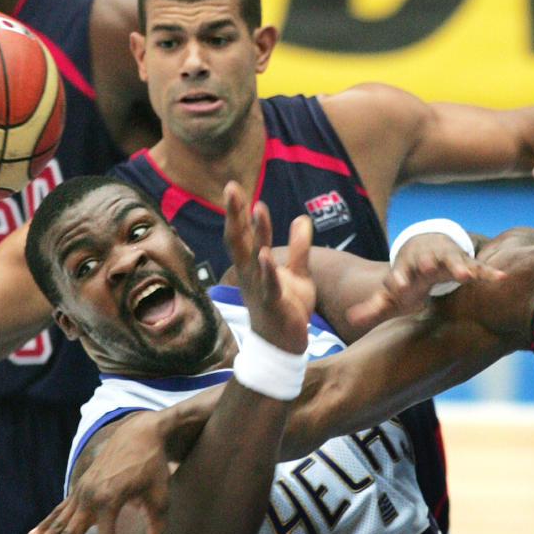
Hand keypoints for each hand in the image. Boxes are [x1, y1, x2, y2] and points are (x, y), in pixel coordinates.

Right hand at [19, 409, 182, 533]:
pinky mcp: (80, 487)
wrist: (139, 431)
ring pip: (59, 523)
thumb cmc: (153, 466)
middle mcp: (91, 496)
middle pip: (70, 533)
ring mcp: (82, 491)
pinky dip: (47, 523)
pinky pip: (60, 509)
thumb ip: (160, 533)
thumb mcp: (159, 498)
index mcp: (110, 500)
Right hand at [222, 181, 314, 353]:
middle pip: (239, 240)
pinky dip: (268, 270)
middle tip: (231, 188)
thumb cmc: (287, 308)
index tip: (233, 187)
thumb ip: (299, 248)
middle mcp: (251, 274)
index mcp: (253, 265)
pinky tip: (266, 254)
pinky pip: (269, 285)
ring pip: (255, 257)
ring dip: (257, 233)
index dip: (239, 211)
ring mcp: (259, 288)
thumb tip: (302, 218)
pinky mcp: (273, 304)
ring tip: (257, 208)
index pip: (244, 233)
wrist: (284, 346)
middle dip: (235, 214)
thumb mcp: (298, 274)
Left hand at [347, 231, 503, 327]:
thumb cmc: (408, 278)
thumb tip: (351, 321)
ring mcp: (446, 260)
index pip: (399, 273)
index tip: (398, 286)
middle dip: (428, 264)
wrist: (426, 249)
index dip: (399, 279)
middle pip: (426, 261)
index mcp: (405, 268)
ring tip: (466, 275)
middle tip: (429, 268)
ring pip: (453, 261)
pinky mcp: (465, 262)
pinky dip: (489, 272)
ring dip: (459, 266)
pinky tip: (502, 278)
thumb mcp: (390, 293)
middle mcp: (426, 260)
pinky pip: (479, 268)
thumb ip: (373, 307)